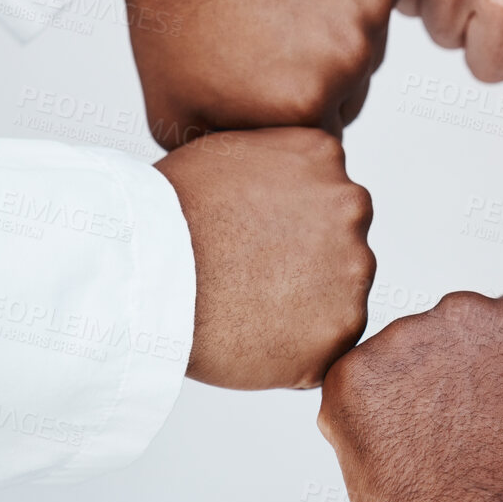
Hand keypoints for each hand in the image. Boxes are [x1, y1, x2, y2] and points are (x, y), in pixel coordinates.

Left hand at [124, 0, 398, 146]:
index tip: (258, 77)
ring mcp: (368, 8)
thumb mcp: (176, 116)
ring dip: (334, 29)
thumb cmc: (175, 16)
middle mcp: (348, 62)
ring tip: (279, 2)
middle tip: (267, 38)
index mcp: (305, 108)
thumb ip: (230, 157)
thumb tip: (260, 181)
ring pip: (367, 42)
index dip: (288, 109)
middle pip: (351, 91)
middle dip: (316, 73)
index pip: (323, 134)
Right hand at [156, 128, 373, 389]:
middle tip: (250, 275)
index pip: (326, 194)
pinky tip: (258, 336)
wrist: (149, 277)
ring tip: (249, 306)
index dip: (288, 223)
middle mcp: (351, 205)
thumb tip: (287, 182)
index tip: (251, 237)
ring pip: (340, 293)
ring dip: (306, 304)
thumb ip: (276, 164)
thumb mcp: (225, 154)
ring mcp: (353, 268)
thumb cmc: (167, 217)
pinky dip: (302, 347)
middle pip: (341, 241)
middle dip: (306, 262)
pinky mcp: (342, 327)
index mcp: (322, 156)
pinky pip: (330, 341)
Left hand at [318, 291, 502, 501]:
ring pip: (394, 362)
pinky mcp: (352, 375)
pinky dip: (359, 425)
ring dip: (400, 401)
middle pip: (446, 335)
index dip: (496, 378)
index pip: (502, 326)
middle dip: (446, 380)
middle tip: (458, 446)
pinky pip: (349, 391)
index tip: (499, 418)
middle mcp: (470, 310)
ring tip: (426, 464)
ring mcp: (407, 338)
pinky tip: (391, 467)